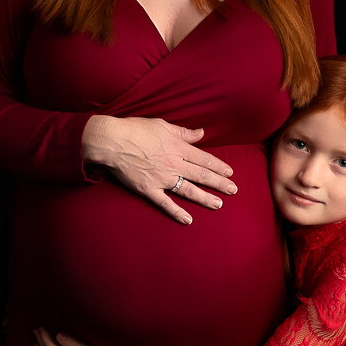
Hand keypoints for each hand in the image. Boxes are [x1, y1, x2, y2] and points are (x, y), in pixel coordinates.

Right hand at [81, 115, 236, 224]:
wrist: (111, 141)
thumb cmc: (135, 129)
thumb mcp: (162, 125)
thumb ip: (183, 132)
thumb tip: (201, 133)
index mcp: (178, 147)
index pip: (204, 158)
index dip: (218, 166)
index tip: (230, 173)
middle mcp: (173, 164)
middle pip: (201, 175)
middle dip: (219, 183)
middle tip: (233, 190)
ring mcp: (161, 178)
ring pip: (188, 190)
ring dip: (205, 198)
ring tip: (219, 204)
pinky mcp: (148, 189)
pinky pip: (165, 203)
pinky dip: (177, 212)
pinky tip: (188, 220)